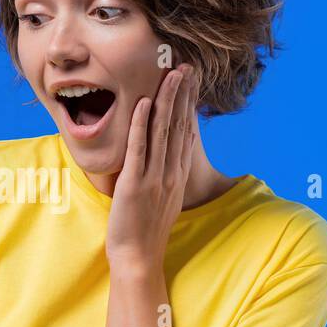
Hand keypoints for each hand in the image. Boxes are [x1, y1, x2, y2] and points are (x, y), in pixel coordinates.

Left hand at [105, 64, 197, 272]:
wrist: (139, 260)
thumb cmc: (145, 232)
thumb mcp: (162, 199)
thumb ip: (165, 176)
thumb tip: (165, 157)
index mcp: (177, 176)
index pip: (185, 132)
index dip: (189, 105)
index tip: (191, 81)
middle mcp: (171, 174)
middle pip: (178, 126)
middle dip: (182, 94)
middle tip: (185, 66)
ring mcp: (154, 179)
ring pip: (162, 132)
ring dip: (166, 100)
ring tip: (170, 75)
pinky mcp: (135, 185)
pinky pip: (138, 149)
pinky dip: (139, 124)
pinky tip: (142, 103)